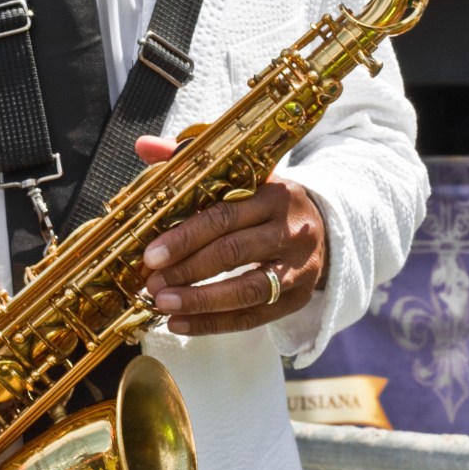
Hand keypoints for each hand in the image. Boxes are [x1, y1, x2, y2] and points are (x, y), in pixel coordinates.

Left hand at [136, 136, 327, 335]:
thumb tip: (143, 145)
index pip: (224, 216)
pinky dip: (215, 324)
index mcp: (275, 193)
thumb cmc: (266, 200)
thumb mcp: (242, 176)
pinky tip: (181, 324)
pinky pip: (254, 317)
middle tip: (151, 284)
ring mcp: (299, 268)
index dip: (185, 237)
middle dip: (186, 270)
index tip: (151, 255)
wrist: (325, 227)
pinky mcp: (298, 298)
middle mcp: (291, 230)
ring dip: (200, 301)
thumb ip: (192, 162)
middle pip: (233, 252)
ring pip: (247, 290)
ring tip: (163, 305)